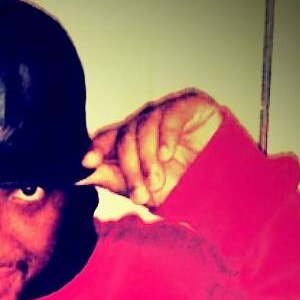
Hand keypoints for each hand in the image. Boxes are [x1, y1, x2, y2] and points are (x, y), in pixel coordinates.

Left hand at [80, 90, 222, 207]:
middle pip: (125, 137)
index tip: (86, 162)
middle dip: (130, 169)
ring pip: (144, 127)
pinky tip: (168, 155)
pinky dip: (166, 137)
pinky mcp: (189, 104)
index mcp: (131, 140)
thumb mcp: (143, 189)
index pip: (107, 138)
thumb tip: (78, 176)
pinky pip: (170, 115)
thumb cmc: (181, 187)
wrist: (220, 186)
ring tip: (158, 181)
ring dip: (148, 159)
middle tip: (140, 195)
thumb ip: (112, 179)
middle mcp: (145, 123)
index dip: (96, 148)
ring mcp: (166, 111)